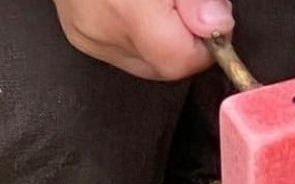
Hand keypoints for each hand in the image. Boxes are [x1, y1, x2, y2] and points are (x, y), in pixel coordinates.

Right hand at [53, 0, 233, 80]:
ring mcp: (86, 35)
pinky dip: (139, 37)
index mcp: (127, 9)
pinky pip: (123, 53)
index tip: (209, 20)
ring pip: (145, 63)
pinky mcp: (78, 35)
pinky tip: (135, 6)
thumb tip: (215, 26)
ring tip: (152, 1)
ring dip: (161, 39)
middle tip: (180, 3)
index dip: (204, 45)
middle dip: (182, 40)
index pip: (180, 61)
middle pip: (164, 66)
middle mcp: (101, 28)